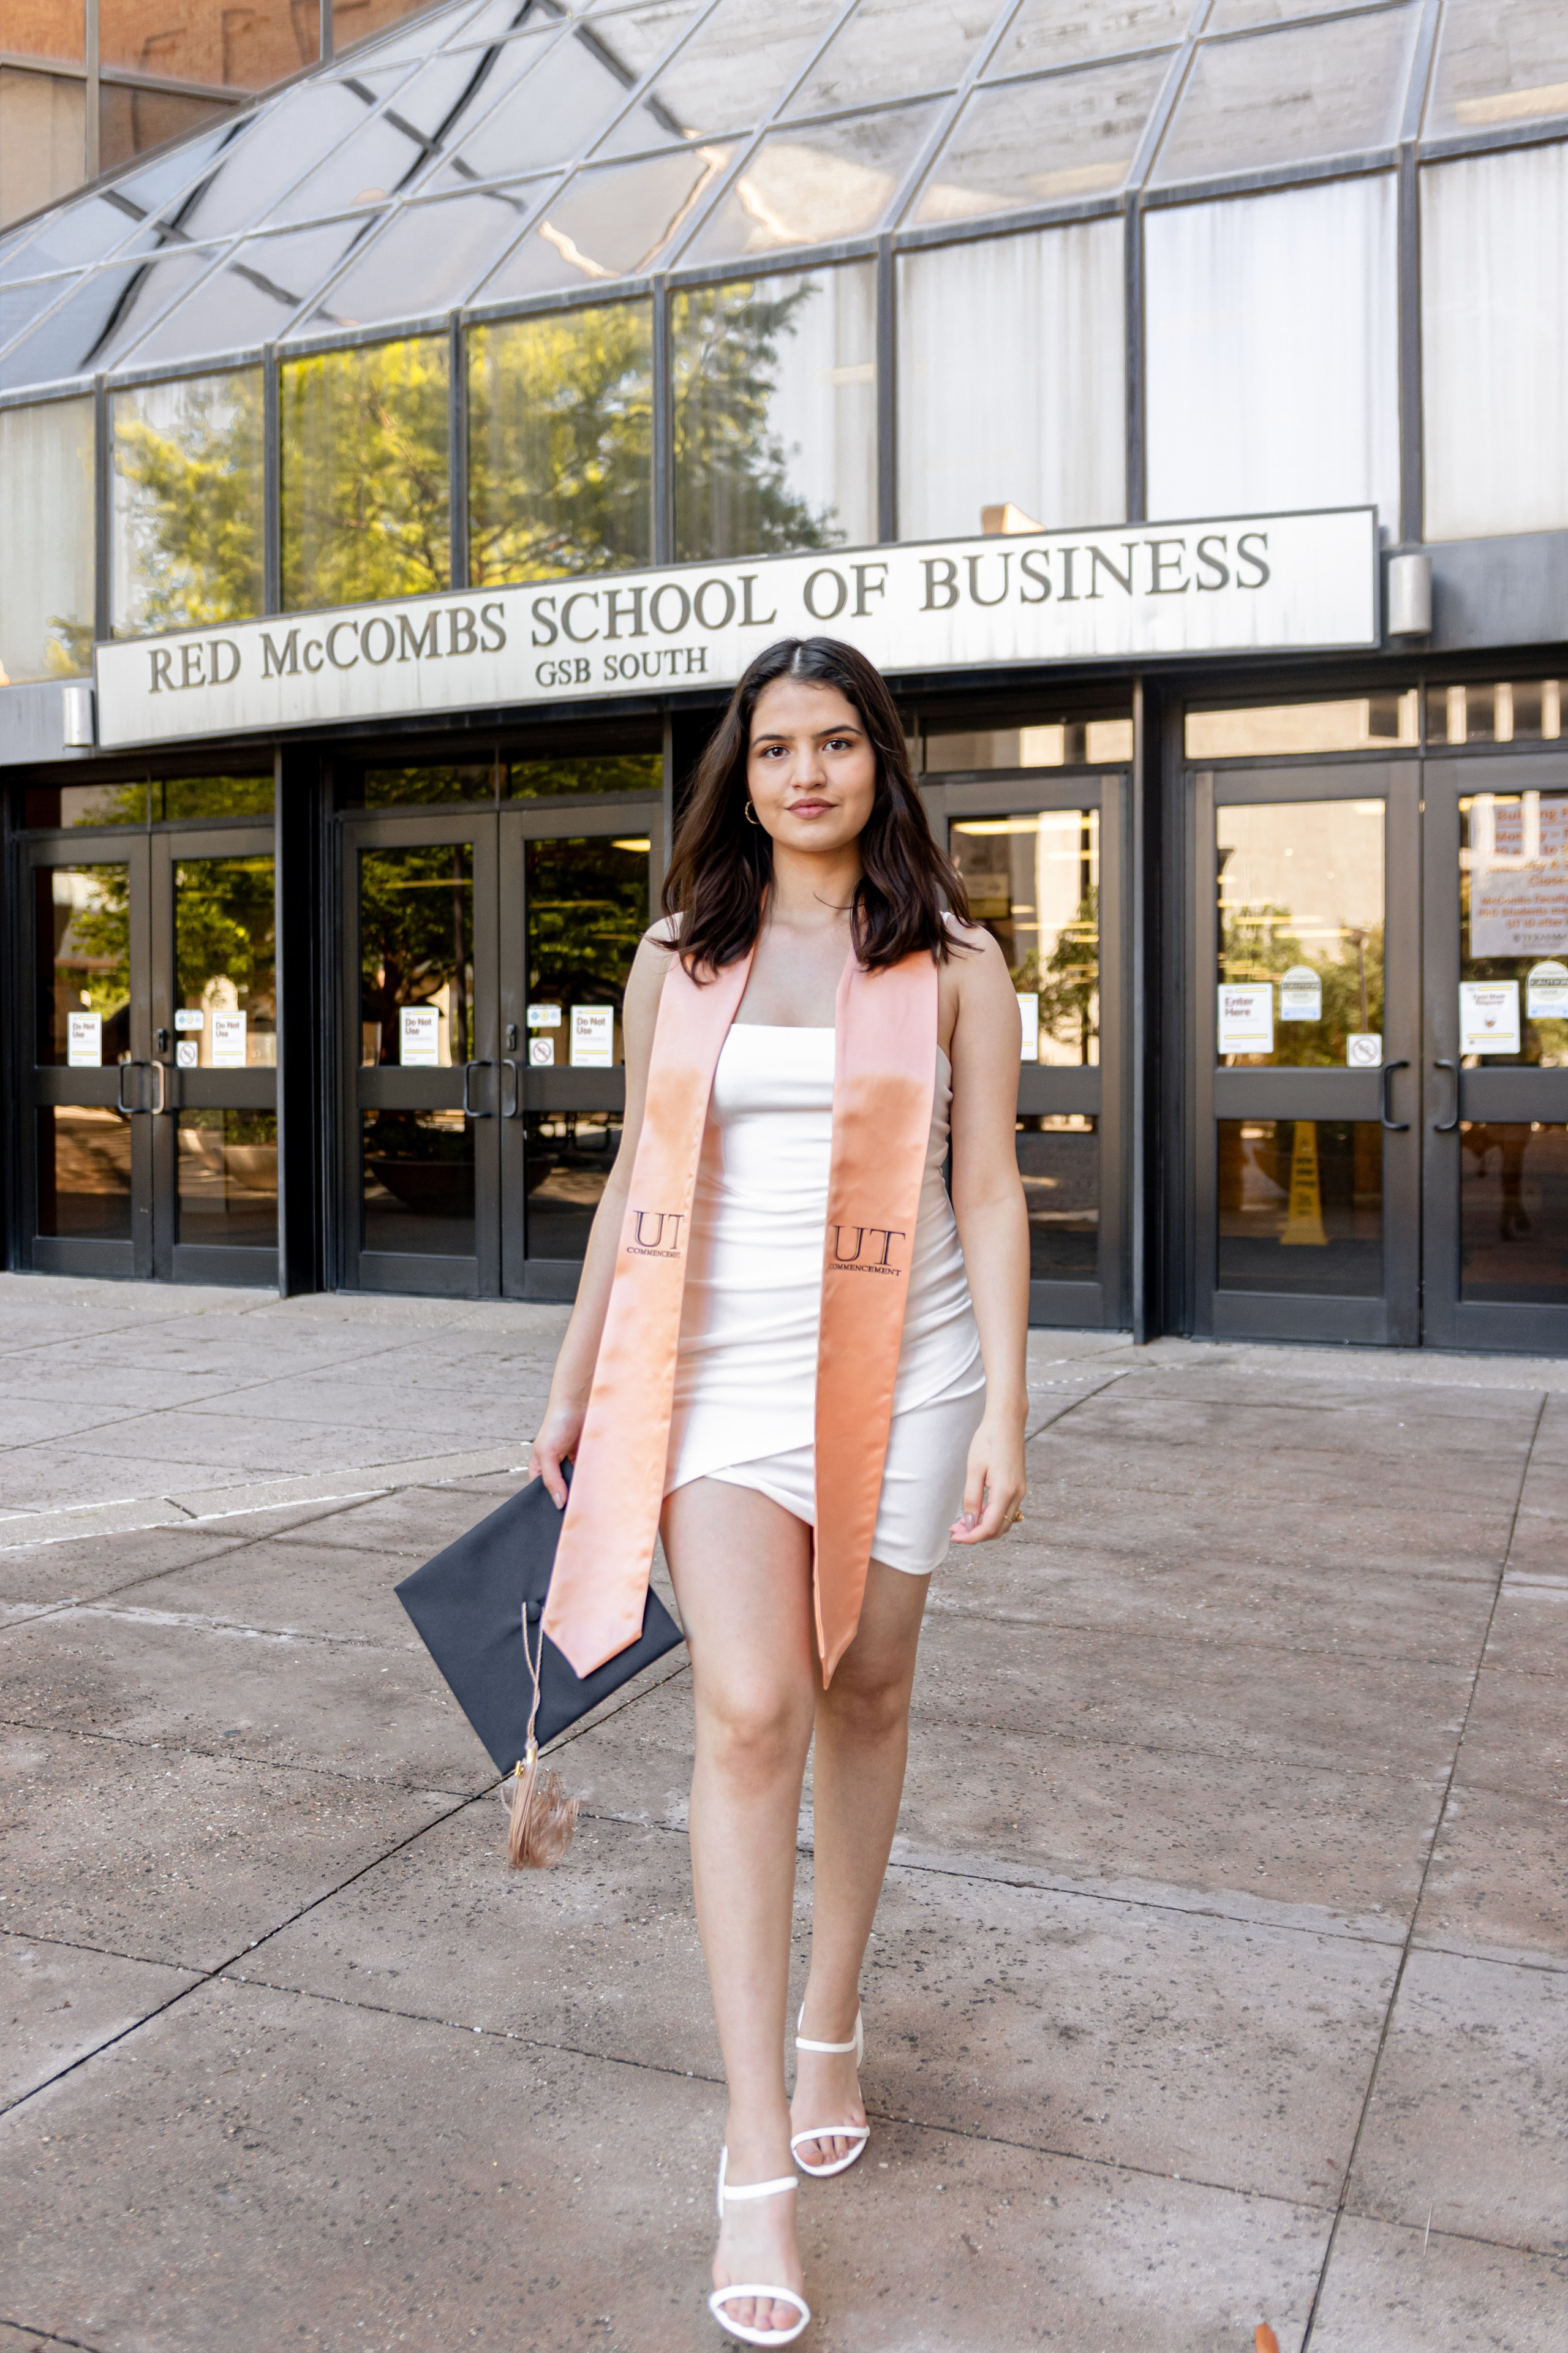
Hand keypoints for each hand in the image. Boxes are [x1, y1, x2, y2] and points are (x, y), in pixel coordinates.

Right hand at [528, 1399, 584, 1508]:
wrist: (578, 1403)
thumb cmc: (556, 1423)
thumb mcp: (547, 1454)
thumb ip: (551, 1479)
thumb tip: (559, 1503)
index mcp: (540, 1469)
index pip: (542, 1493)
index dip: (549, 1504)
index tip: (559, 1518)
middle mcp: (556, 1468)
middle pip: (562, 1491)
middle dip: (569, 1499)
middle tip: (578, 1514)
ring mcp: (572, 1464)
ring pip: (578, 1484)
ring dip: (583, 1490)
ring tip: (591, 1502)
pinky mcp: (587, 1459)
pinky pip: (591, 1475)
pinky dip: (594, 1479)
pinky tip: (599, 1487)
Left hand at [949, 1409, 1025, 1544]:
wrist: (1007, 1422)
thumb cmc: (988, 1441)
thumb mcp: (974, 1469)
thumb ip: (971, 1499)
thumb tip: (968, 1523)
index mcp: (1005, 1491)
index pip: (989, 1527)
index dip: (971, 1537)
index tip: (955, 1537)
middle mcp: (1017, 1495)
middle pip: (998, 1530)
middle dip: (976, 1535)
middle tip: (955, 1530)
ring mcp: (1020, 1492)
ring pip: (1003, 1523)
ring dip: (984, 1527)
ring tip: (963, 1522)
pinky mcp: (1019, 1487)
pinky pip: (1006, 1511)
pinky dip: (992, 1517)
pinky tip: (977, 1510)